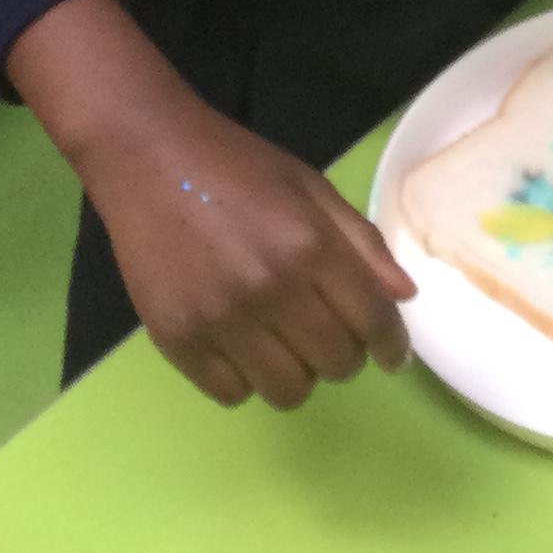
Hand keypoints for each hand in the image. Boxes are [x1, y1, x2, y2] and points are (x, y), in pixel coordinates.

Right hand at [88, 100, 415, 409]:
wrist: (148, 157)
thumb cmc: (238, 166)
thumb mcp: (311, 187)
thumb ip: (361, 242)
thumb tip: (403, 298)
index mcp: (309, 245)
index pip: (372, 321)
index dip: (392, 346)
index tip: (392, 355)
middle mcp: (269, 289)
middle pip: (336, 365)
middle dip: (345, 353)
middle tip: (327, 329)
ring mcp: (219, 320)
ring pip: (288, 392)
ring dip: (298, 372)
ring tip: (284, 339)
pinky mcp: (177, 341)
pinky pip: (232, 395)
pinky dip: (246, 379)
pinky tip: (241, 344)